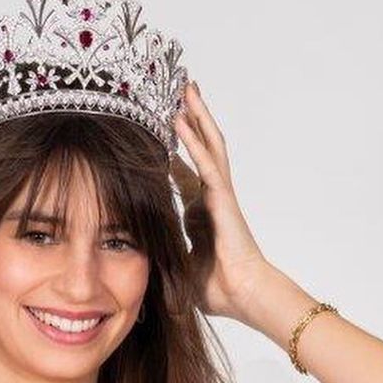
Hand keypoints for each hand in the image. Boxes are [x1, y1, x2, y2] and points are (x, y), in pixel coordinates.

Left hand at [171, 81, 269, 320]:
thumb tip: (138, 265)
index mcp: (200, 215)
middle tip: (178, 92)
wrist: (244, 295)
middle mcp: (210, 198)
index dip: (173, 154)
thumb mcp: (179, 268)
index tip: (158, 135)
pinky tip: (181, 119)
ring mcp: (218, 195)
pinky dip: (192, 141)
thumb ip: (163, 259)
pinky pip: (206, 163)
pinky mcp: (222, 198)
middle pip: (199, 150)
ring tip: (186, 87)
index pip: (183, 176)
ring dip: (196, 116)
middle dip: (189, 121)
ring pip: (208, 145)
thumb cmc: (218, 289)